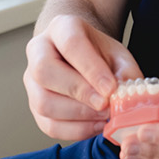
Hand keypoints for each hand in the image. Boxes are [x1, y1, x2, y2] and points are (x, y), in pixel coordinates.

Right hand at [23, 14, 141, 141]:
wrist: (82, 57)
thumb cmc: (99, 54)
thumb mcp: (118, 54)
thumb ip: (125, 72)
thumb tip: (126, 97)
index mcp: (61, 28)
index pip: (70, 44)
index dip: (91, 69)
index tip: (110, 88)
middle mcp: (38, 51)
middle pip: (45, 72)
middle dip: (78, 92)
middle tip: (105, 105)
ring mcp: (32, 80)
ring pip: (43, 102)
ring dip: (78, 115)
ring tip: (104, 116)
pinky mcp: (34, 106)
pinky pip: (48, 125)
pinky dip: (75, 130)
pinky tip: (96, 125)